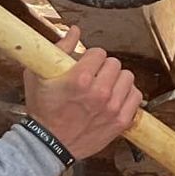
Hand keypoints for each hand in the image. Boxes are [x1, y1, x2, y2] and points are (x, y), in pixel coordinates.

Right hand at [23, 28, 142, 159]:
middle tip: (93, 77)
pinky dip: (127, 95)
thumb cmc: (42, 111)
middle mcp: (99, 92)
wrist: (47, 145)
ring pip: (128, 78)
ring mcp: (112, 108)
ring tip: (104, 87)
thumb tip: (74, 30)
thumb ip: (59, 49)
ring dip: (116, 81)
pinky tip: (114, 98)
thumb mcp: (38, 77)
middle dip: (103, 68)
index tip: (85, 65)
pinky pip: (136, 96)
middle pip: (115, 64)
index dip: (90, 57)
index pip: (99, 53)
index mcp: (80, 79)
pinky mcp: (121, 121)